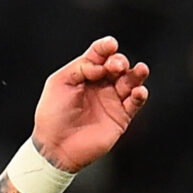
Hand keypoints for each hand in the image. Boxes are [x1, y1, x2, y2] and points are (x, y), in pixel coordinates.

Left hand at [29, 36, 150, 172]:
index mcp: (84, 75)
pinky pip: (135, 103)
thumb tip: (101, 65)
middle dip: (119, 61)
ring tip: (140, 70)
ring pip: (131, 81)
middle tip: (115, 66)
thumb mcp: (59, 83)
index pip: (99, 55)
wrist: (55, 147)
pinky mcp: (120, 117)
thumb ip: (80, 67)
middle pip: (117, 65)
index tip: (111, 45)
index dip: (106, 47)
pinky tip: (138, 91)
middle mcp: (100, 85)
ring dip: (137, 74)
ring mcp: (111, 101)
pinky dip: (140, 95)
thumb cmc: (52, 116)